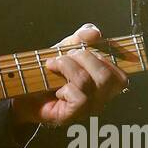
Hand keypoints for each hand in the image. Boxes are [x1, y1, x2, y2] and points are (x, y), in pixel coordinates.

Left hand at [10, 23, 127, 127]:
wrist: (25, 92)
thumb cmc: (48, 73)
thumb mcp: (64, 50)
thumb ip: (80, 39)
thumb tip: (95, 32)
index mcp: (104, 82)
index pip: (121, 75)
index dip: (112, 57)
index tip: (93, 43)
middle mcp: (101, 97)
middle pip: (107, 76)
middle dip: (83, 57)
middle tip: (65, 56)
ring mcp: (89, 108)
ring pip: (88, 82)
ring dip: (66, 67)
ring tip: (53, 65)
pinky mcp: (75, 115)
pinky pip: (80, 98)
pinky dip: (64, 87)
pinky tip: (56, 89)